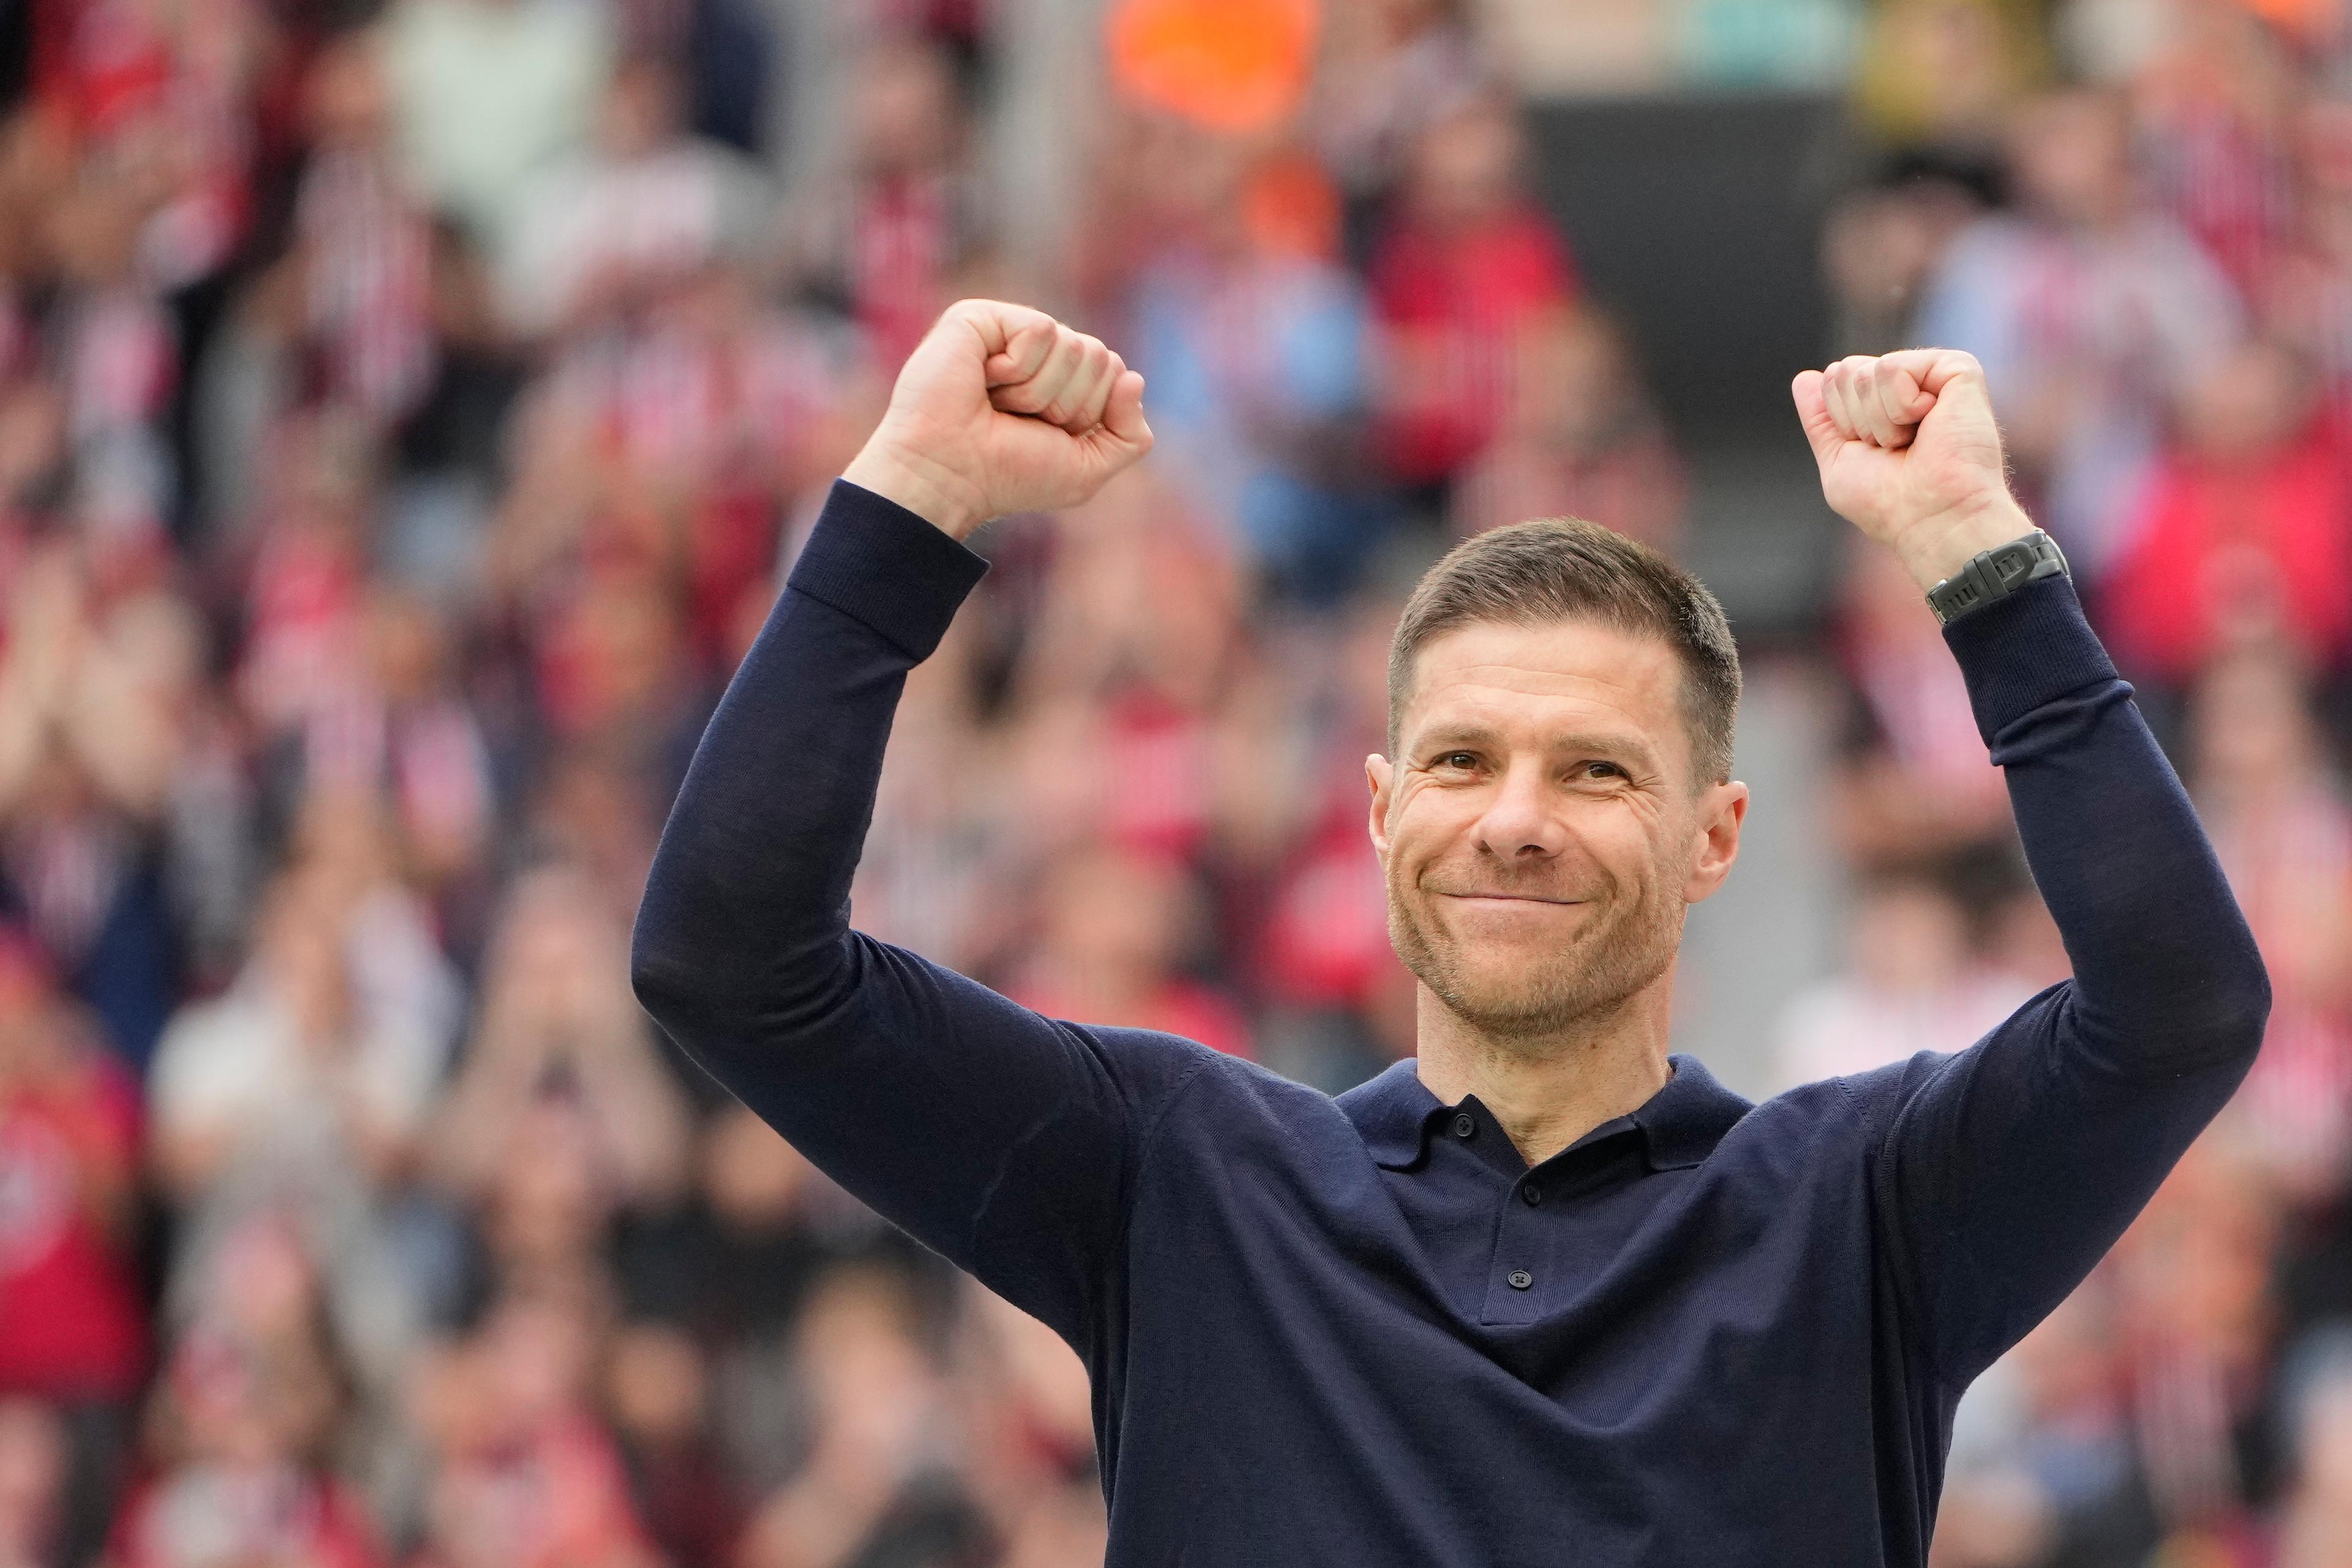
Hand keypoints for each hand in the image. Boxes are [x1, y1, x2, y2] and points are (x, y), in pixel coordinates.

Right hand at [843, 299, 1153, 537]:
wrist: (949, 476)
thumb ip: (1130, 435)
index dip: (1088, 414)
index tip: (1044, 435)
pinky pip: (1041, 330)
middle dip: (1067, 403)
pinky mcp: (982, 317)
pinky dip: (1017, 369)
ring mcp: (1009, 330)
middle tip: (1018, 420)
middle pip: (1099, 357)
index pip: (1114, 373)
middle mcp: (1038, 351)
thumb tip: (1133, 377)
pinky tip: (983, 382)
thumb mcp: (1087, 469)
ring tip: (996, 404)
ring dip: (1038, 392)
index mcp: (1062, 379)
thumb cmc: (1009, 475)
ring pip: (1074, 345)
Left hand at [1792, 349, 2036, 590]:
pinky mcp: (1958, 368)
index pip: (1835, 379)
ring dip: (1879, 419)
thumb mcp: (1838, 462)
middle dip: (1857, 418)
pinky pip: (1893, 367)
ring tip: (1912, 442)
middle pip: (1846, 370)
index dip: (1841, 421)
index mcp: (1885, 404)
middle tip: (1894, 448)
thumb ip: (1820, 420)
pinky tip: (1929, 424)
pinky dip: (1899, 405)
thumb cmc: (1888, 503)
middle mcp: (1911, 385)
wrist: (1931, 517)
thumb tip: (1804, 377)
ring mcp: (1935, 375)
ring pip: (1868, 370)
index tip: (1872, 451)